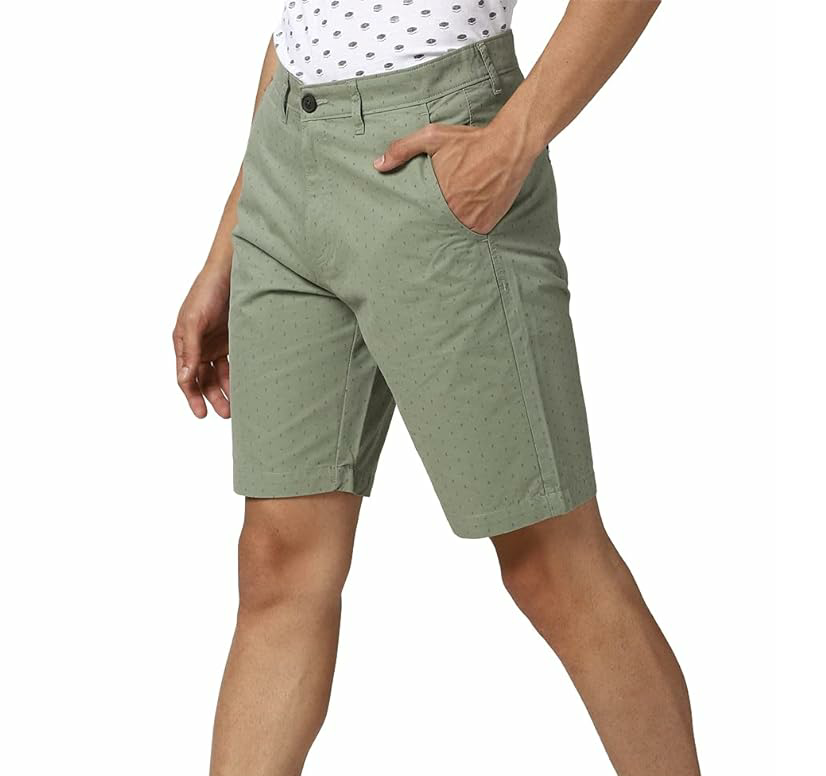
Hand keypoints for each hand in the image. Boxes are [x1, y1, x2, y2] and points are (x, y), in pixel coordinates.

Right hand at [173, 267, 230, 418]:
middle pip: (204, 379)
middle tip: (226, 413)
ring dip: (227, 390)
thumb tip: (183, 379)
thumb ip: (189, 350)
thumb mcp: (194, 321)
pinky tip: (247, 386)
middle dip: (212, 397)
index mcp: (183, 342)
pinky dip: (238, 375)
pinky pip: (235, 363)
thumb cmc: (207, 291)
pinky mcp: (234, 339)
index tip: (202, 414)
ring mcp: (216, 343)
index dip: (192, 396)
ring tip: (238, 405)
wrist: (232, 271)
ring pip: (220, 374)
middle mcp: (199, 345)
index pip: (186, 376)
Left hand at [373, 123, 532, 233]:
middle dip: (437, 217)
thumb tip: (379, 165)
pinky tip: (472, 212)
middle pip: (438, 222)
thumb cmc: (471, 141)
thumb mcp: (433, 137)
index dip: (420, 211)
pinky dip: (472, 224)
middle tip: (440, 209)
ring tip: (456, 211)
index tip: (416, 213)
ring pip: (455, 229)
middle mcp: (455, 213)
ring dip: (454, 222)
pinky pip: (474, 232)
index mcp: (438, 197)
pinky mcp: (487, 225)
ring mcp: (472, 221)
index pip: (420, 213)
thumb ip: (403, 149)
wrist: (509, 146)